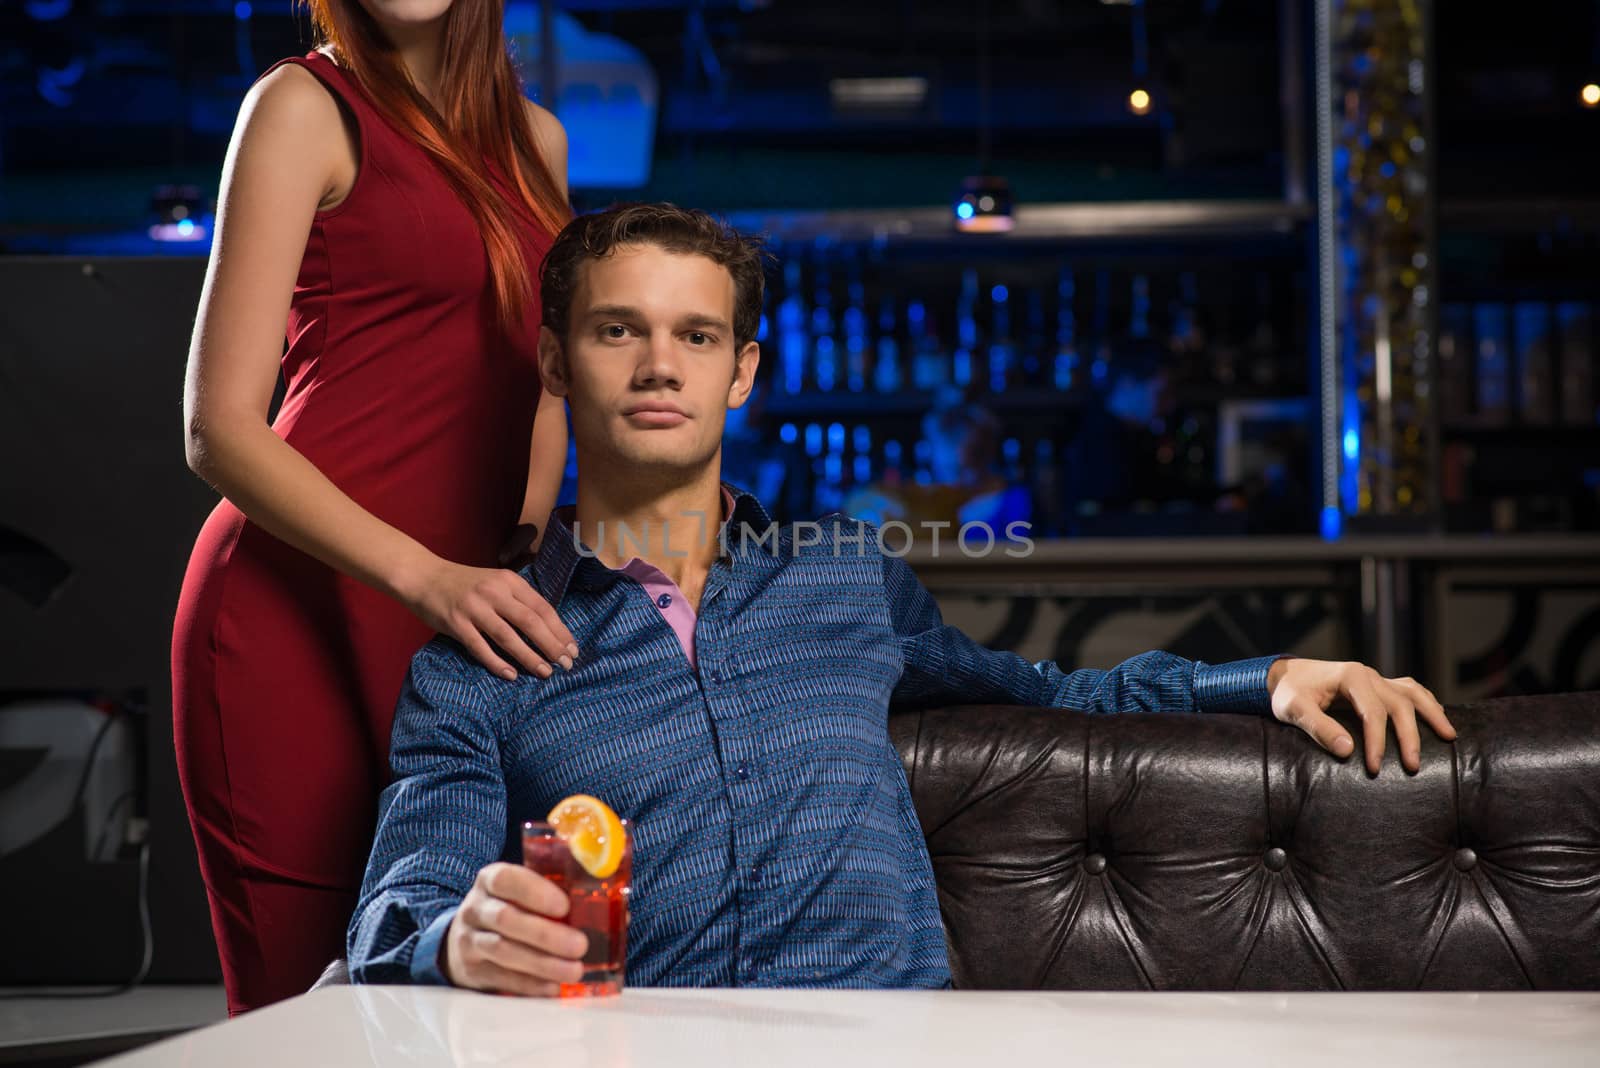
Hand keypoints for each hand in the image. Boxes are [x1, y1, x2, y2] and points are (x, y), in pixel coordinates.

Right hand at [400, 556, 577, 680]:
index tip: (573, 649)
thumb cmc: (465, 584)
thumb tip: (549, 630)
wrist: (423, 576)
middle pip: (530, 621)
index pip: (542, 608)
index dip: (560, 630)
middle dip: (551, 645)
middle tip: (566, 664)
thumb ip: (518, 601)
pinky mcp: (456, 623)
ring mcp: (474, 608)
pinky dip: (496, 663)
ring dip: (529, 657)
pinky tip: (511, 675)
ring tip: (545, 672)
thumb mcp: (496, 583)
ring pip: (508, 636)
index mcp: (509, 581)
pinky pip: (479, 647)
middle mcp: (494, 592)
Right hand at [442, 863, 588, 995]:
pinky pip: (501, 978)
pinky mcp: (472, 970)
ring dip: (542, 963)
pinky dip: (530, 984)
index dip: (535, 892)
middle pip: (505, 919)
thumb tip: (613, 903)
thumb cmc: (512, 909)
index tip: (564, 906)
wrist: (468, 937)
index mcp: (491, 879)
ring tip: (573, 970)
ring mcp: (469, 940)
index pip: (506, 879)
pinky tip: (554, 987)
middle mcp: (476, 907)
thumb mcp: (525, 892)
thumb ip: (559, 892)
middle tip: (580, 945)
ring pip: (503, 951)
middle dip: (545, 934)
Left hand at [1267, 659, 1456, 773]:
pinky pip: (1408, 689)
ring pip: (1412, 693)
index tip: (1376, 768)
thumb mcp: (1294, 710)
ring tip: (1449, 737)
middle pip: (1399, 704)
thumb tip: (1349, 750)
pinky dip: (1425, 702)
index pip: (1373, 712)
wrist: (1283, 675)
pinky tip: (1436, 716)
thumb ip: (1319, 728)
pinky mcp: (1377, 685)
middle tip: (1412, 766)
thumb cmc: (1287, 693)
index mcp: (1350, 677)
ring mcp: (1375, 678)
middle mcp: (1368, 675)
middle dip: (1408, 736)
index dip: (1377, 741)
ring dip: (1432, 714)